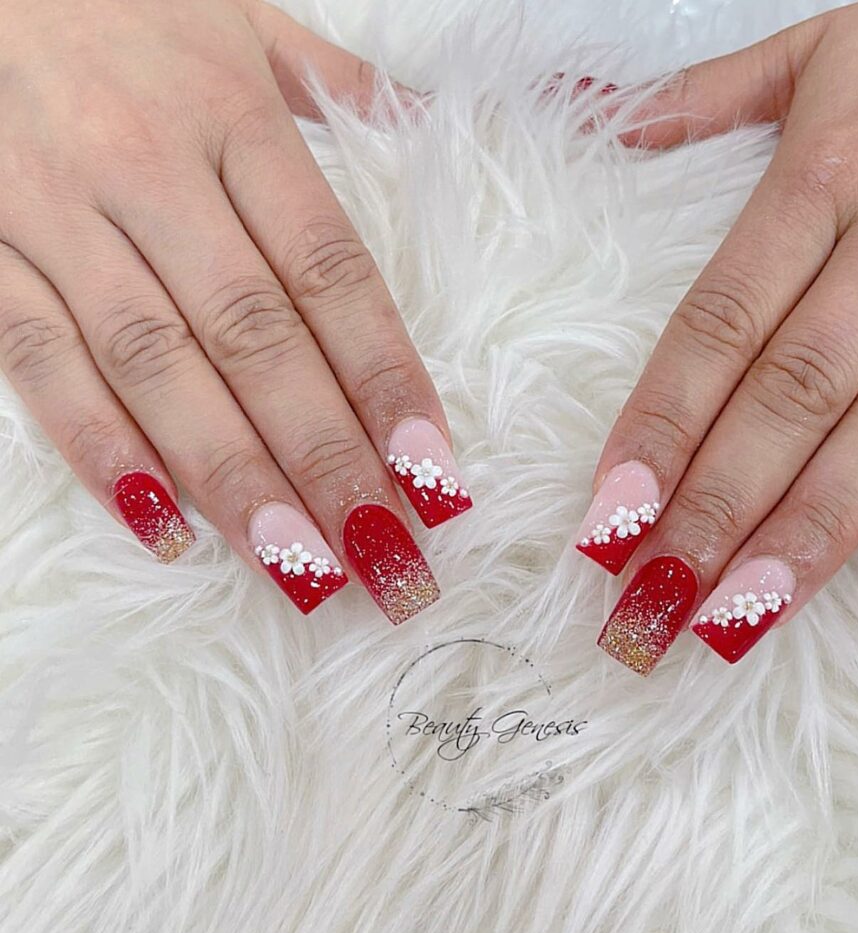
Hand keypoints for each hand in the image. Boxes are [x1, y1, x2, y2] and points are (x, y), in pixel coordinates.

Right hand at [0, 0, 471, 622]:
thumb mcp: (238, 19)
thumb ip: (335, 84)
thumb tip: (428, 118)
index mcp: (232, 117)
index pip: (331, 275)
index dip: (386, 380)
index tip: (433, 472)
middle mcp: (148, 171)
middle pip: (256, 341)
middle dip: (326, 460)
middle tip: (386, 559)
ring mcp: (54, 214)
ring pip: (157, 368)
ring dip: (234, 479)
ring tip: (299, 567)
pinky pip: (38, 361)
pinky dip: (98, 449)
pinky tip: (162, 527)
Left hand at [574, 0, 857, 672]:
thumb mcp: (818, 45)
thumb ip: (712, 97)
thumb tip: (618, 126)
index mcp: (822, 176)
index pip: (718, 327)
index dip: (661, 427)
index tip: (611, 515)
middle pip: (793, 394)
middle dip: (721, 507)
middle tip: (658, 601)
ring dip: (818, 529)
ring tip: (747, 615)